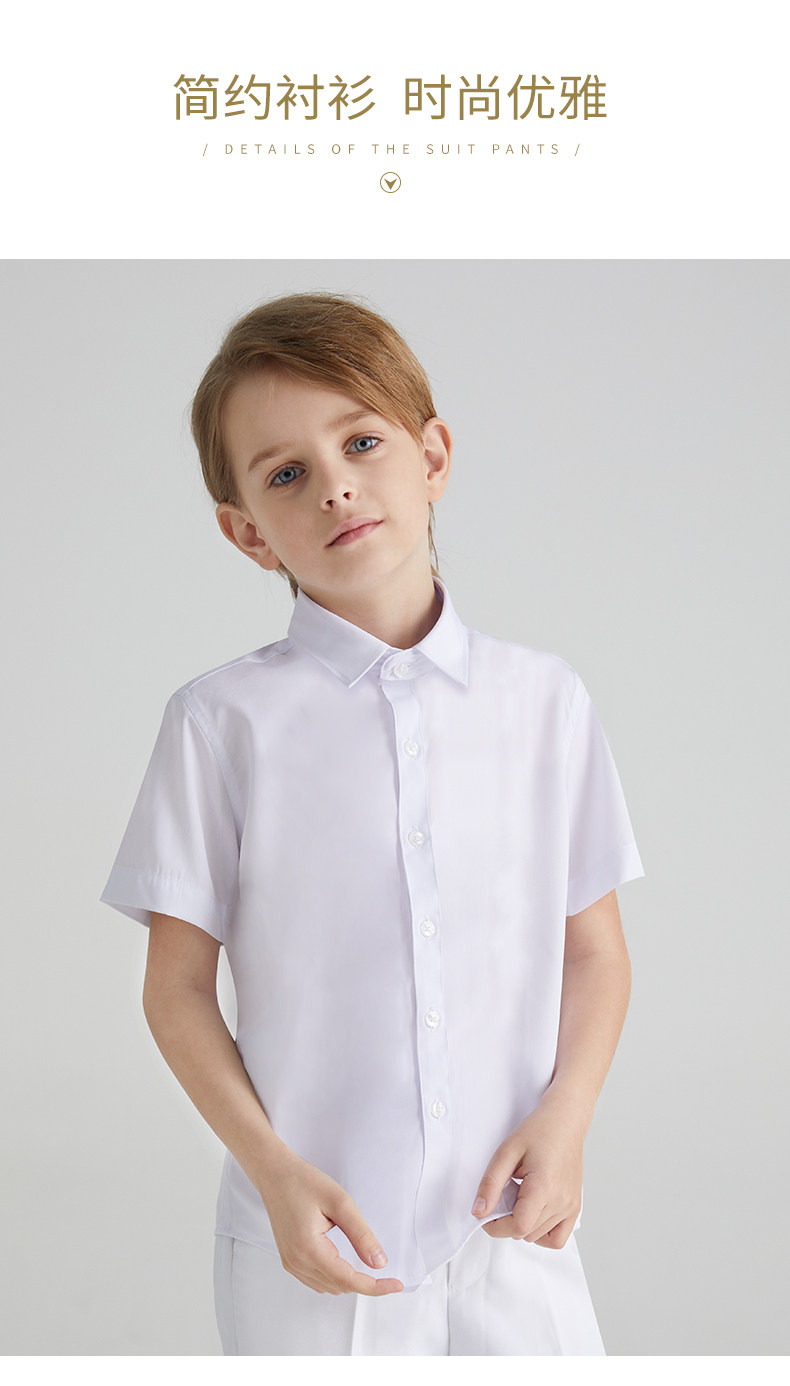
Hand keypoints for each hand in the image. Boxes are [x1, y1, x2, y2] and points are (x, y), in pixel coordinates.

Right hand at [260, 1150, 403, 1295]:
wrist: (274, 1174)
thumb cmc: (304, 1182)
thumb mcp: (340, 1202)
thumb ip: (361, 1235)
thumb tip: (379, 1263)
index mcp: (308, 1250)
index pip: (348, 1280)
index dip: (375, 1286)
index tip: (397, 1285)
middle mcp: (297, 1262)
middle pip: (340, 1286)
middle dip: (365, 1282)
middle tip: (386, 1270)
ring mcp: (291, 1263)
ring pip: (329, 1287)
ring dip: (350, 1280)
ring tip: (364, 1260)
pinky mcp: (290, 1260)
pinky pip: (317, 1280)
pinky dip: (335, 1277)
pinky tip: (344, 1261)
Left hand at [470, 1100, 583, 1248]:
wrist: (565, 1121)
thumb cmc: (538, 1131)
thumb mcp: (506, 1152)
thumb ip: (490, 1184)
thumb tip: (479, 1212)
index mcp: (543, 1187)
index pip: (517, 1227)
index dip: (496, 1226)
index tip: (486, 1215)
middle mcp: (561, 1201)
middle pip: (525, 1233)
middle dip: (506, 1222)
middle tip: (504, 1194)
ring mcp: (571, 1206)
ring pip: (538, 1237)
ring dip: (523, 1225)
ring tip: (520, 1195)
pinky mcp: (575, 1208)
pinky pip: (558, 1239)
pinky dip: (542, 1234)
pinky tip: (533, 1213)